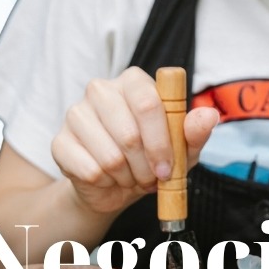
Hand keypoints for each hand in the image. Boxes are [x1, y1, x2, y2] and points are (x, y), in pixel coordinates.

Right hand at [51, 66, 219, 217]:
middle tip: (150, 177)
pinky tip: (107, 178)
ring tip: (130, 176)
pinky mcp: (59, 141)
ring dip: (127, 177)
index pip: (148, 103)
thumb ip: (194, 132)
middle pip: (129, 133)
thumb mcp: (181, 149)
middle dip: (145, 166)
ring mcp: (76, 113)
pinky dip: (105, 183)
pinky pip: (90, 170)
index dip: (161, 142)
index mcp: (133, 82)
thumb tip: (208, 116)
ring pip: (110, 156)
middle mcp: (100, 90)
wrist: (113, 186)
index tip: (168, 168)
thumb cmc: (151, 159)